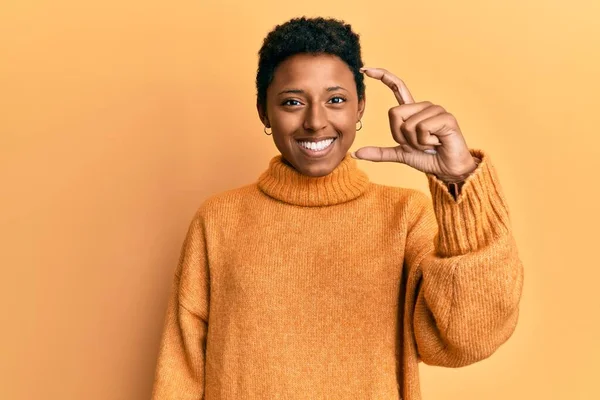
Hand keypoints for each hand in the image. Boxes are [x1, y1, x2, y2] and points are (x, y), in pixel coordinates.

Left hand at [352, 67, 477, 180]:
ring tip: (429, 144)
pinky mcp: (446, 117)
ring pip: (407, 124)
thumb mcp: (399, 154)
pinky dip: (425, 142)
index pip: (396, 86)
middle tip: (417, 144)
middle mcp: (424, 106)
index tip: (365, 69)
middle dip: (401, 136)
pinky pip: (422, 129)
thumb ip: (379, 153)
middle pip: (394, 113)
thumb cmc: (427, 158)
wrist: (447, 169)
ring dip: (415, 142)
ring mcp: (436, 110)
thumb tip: (356, 153)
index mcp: (412, 111)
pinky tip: (437, 143)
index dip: (382, 76)